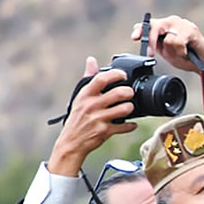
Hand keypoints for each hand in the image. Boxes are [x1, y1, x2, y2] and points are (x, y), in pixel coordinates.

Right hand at [45, 57, 137, 176]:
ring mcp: (99, 119)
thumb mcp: (79, 97)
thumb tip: (91, 60)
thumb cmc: (77, 118)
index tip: (123, 75)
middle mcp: (92, 105)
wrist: (71, 142)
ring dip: (130, 108)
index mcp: (85, 95)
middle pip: (118, 94)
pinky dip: (131, 126)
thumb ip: (88, 79)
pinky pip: (124, 127)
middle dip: (129, 92)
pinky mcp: (105, 131)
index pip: (101, 79)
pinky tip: (131, 124)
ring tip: (129, 108)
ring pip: (124, 109)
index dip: (115, 74)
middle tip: (130, 93)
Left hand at [134, 15, 203, 84]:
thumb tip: (142, 39)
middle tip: (151, 53)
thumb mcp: (166, 52)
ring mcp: (182, 24)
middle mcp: (173, 21)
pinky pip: (178, 42)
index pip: (149, 24)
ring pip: (168, 39)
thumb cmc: (186, 57)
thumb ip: (155, 44)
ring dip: (173, 52)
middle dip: (151, 41)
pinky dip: (181, 52)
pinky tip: (186, 53)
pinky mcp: (191, 30)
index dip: (141, 30)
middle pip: (155, 27)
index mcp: (165, 26)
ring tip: (181, 54)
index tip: (135, 38)